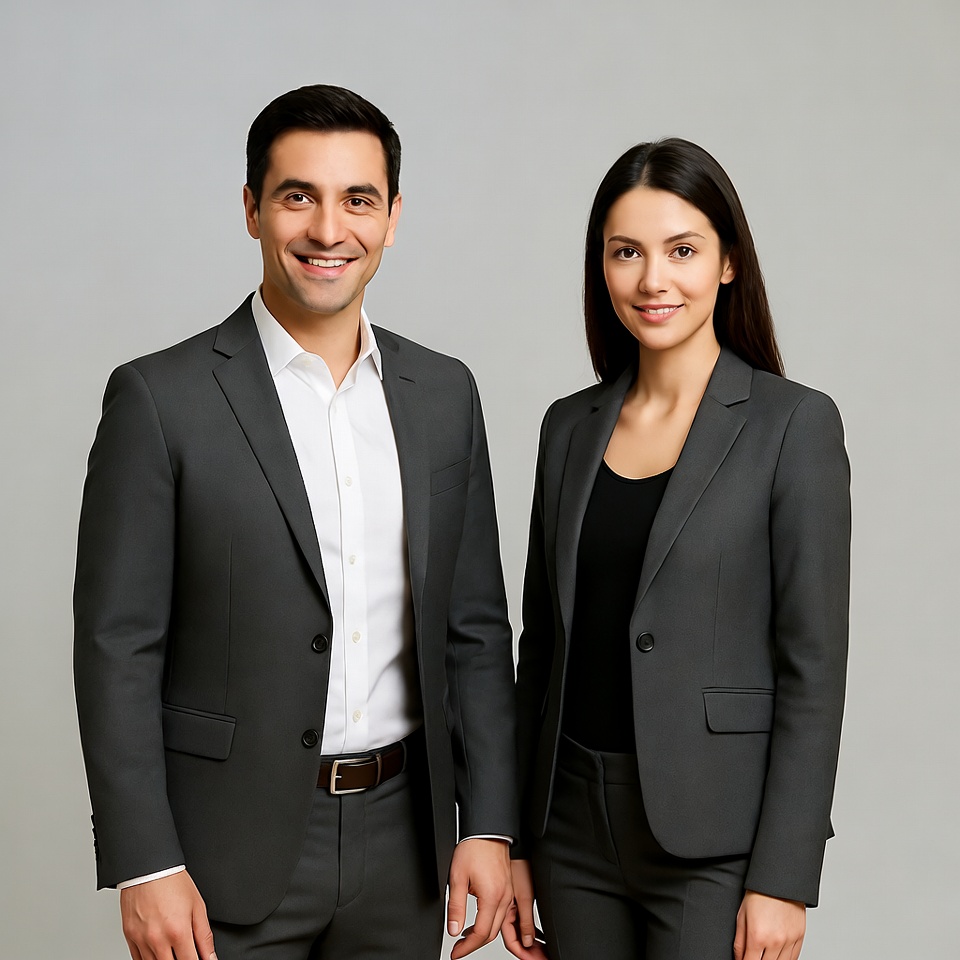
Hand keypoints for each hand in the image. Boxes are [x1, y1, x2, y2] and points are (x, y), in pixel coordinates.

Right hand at [120, 870, 215, 959]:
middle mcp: (158, 940)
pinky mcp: (129, 937)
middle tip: (186, 953)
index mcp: (178, 931)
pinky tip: (158, 954)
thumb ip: (204, 935)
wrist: (148, 868)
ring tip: (173, 951)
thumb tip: (210, 956)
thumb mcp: (197, 906)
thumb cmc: (172, 882)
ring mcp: (141, 940)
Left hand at [447, 838, 512, 957]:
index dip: (467, 947)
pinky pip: (502, 913)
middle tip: (459, 947)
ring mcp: (508, 893)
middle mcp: (504, 897)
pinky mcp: (508, 889)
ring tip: (465, 937)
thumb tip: (453, 930)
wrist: (488, 831)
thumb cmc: (474, 849)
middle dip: (475, 944)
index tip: (456, 952)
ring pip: (498, 925)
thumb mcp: (457, 878)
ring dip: (483, 934)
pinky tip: (478, 922)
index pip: (482, 933)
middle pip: (492, 932)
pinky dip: (490, 923)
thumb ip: (455, 907)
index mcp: (492, 896)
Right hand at [500, 859, 547, 958]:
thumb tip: (528, 942)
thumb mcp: (525, 895)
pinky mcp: (511, 898)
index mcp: (504, 911)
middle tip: (542, 958)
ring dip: (529, 943)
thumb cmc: (513, 865)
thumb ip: (525, 920)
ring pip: (517, 931)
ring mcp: (507, 904)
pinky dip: (528, 931)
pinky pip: (519, 920)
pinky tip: (537, 935)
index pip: (512, 942)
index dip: (524, 955)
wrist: (504, 845)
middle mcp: (504, 910)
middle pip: (515, 939)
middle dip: (529, 952)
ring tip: (541, 951)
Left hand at [733, 889, 805, 959]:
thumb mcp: (742, 916)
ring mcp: (789, 940)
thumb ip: (739, 942)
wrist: (779, 881)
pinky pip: (794, 958)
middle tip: (754, 955)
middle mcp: (775, 941)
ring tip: (764, 954)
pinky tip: (777, 956)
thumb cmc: (758, 895)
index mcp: (757, 936)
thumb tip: (738, 958)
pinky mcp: (799, 937)